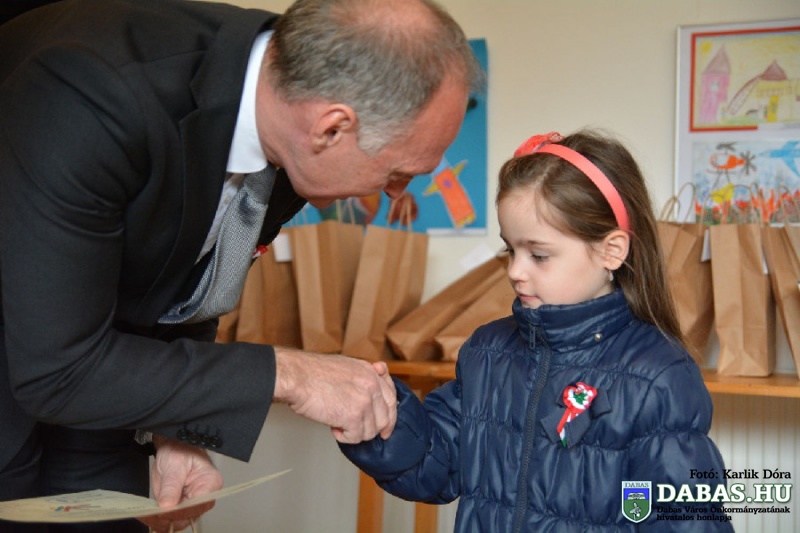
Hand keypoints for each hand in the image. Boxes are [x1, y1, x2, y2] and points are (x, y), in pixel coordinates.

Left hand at [137, 436, 223, 532]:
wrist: (172, 447)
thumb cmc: (179, 450)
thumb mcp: (175, 464)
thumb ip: (171, 485)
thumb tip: (167, 507)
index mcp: (210, 482)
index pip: (199, 504)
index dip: (182, 511)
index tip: (163, 512)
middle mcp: (204, 497)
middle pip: (190, 516)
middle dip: (170, 519)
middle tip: (150, 514)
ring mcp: (191, 503)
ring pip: (178, 521)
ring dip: (161, 522)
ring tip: (145, 515)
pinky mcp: (179, 507)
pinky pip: (169, 519)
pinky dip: (156, 520)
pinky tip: (145, 514)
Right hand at [273, 349, 396, 442]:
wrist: (297, 376)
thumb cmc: (312, 372)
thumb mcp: (345, 366)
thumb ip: (362, 377)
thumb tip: (368, 393)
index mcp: (370, 372)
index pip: (391, 397)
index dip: (390, 415)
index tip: (386, 426)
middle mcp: (371, 386)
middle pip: (385, 418)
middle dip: (374, 429)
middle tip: (360, 433)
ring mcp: (364, 401)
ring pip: (370, 431)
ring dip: (354, 432)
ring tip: (338, 423)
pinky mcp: (353, 417)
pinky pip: (356, 437)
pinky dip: (344, 437)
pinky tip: (334, 428)